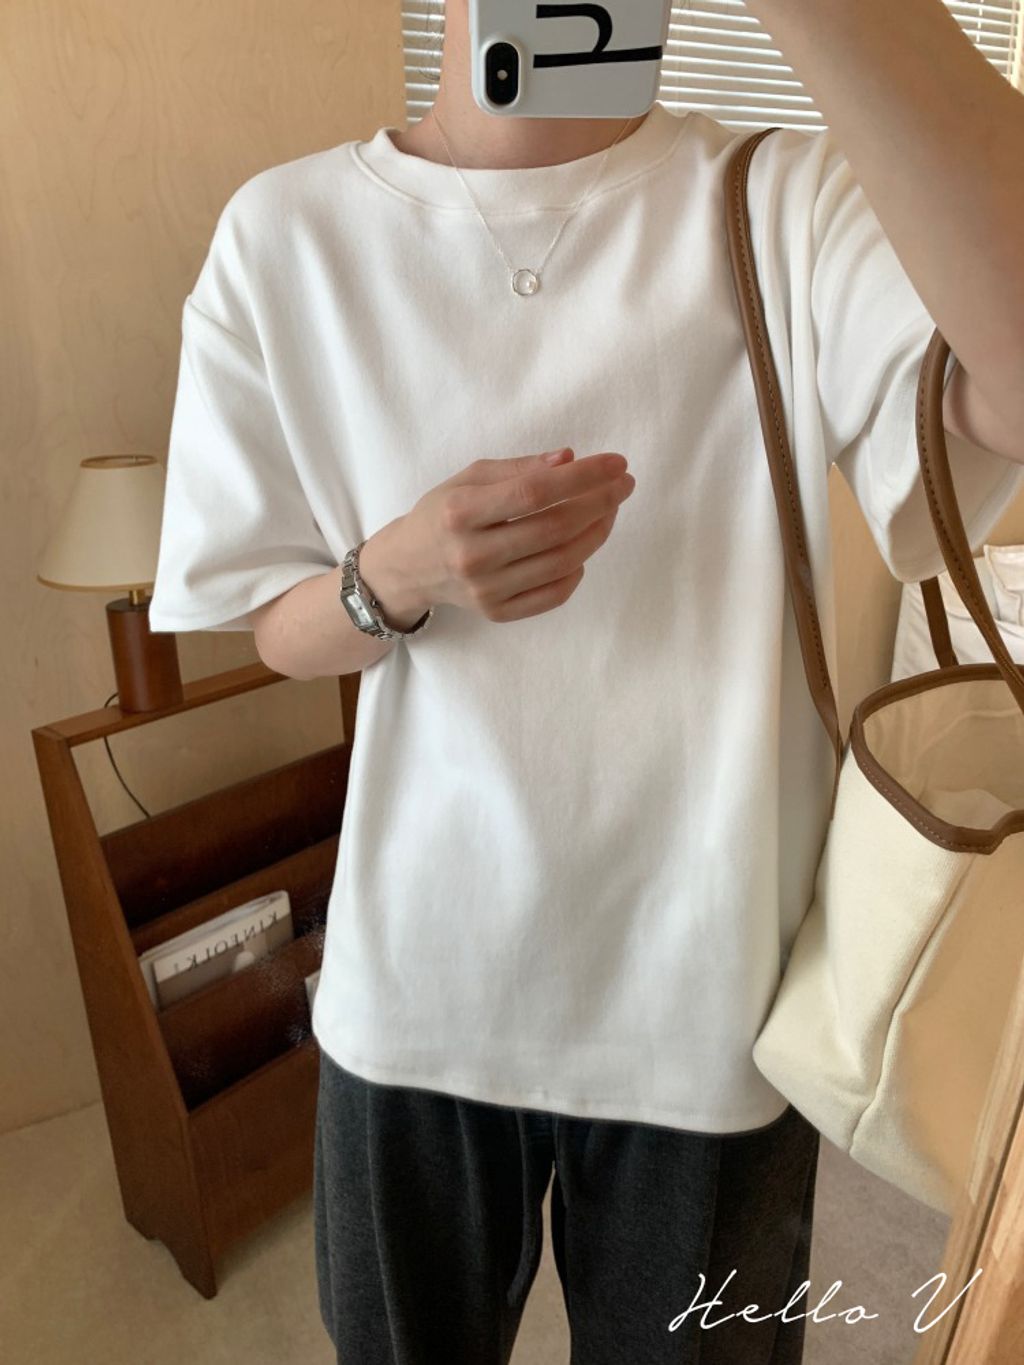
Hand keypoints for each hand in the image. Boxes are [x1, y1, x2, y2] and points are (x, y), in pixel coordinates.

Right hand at [359, 447, 635, 625]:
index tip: (616, 463)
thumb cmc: (444, 513)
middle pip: (555, 529)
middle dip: (600, 503)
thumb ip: (520, 468)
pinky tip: (581, 546)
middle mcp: (471, 555)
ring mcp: (485, 590)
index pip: (535, 492)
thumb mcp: (470, 478)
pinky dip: (578, 568)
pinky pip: (554, 593)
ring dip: (597, 533)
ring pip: (562, 562)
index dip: (583, 477)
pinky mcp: (497, 613)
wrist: (409, 566)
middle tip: (623, 485)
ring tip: (608, 511)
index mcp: (460, 512)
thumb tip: (570, 459)